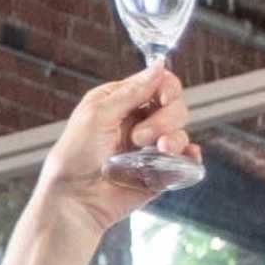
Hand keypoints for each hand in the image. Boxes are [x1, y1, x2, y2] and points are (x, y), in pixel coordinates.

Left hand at [35, 67, 202, 240]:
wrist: (76, 199)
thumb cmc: (75, 156)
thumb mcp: (97, 114)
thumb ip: (131, 92)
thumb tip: (159, 66)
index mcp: (121, 102)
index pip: (157, 84)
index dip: (166, 87)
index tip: (163, 98)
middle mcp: (138, 121)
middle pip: (174, 106)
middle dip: (164, 119)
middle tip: (139, 137)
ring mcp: (150, 147)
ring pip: (181, 132)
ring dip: (173, 139)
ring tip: (156, 151)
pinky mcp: (160, 171)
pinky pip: (186, 159)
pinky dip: (190, 157)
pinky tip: (181, 158)